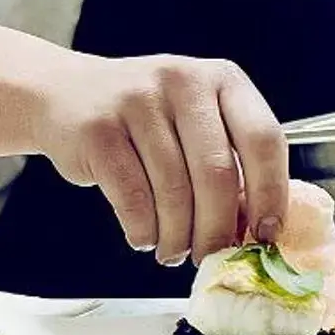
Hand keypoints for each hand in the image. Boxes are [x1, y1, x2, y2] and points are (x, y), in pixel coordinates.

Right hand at [35, 53, 289, 265]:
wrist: (64, 93)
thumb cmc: (141, 117)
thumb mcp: (193, 120)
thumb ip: (228, 159)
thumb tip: (255, 230)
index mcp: (220, 78)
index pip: (264, 139)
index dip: (270, 194)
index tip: (266, 233)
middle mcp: (181, 81)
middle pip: (217, 174)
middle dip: (217, 230)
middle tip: (212, 256)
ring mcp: (136, 101)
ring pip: (173, 192)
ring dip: (177, 237)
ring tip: (174, 250)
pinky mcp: (98, 129)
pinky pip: (132, 198)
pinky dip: (143, 229)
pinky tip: (144, 234)